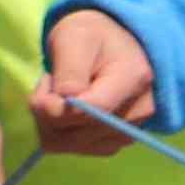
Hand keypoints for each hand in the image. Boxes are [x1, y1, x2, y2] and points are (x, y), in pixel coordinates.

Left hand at [31, 6, 159, 157]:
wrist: (110, 42)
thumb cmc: (90, 35)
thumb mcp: (73, 38)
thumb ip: (69, 74)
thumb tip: (64, 107)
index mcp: (133, 78)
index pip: (92, 111)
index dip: (55, 107)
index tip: (43, 84)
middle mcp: (141, 109)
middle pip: (78, 133)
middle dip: (49, 111)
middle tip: (51, 83)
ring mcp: (132, 128)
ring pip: (73, 145)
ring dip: (52, 123)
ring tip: (60, 94)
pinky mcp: (119, 140)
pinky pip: (78, 149)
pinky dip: (62, 132)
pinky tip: (67, 110)